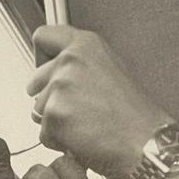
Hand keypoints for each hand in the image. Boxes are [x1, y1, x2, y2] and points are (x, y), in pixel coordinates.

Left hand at [27, 26, 171, 178]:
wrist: (144, 140)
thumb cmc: (132, 114)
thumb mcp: (109, 70)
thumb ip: (79, 65)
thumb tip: (54, 74)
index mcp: (85, 44)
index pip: (43, 37)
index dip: (42, 57)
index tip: (48, 68)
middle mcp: (69, 60)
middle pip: (34, 80)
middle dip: (48, 99)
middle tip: (77, 110)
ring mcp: (60, 86)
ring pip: (37, 110)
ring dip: (55, 123)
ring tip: (85, 124)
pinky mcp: (54, 113)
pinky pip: (43, 134)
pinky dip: (59, 141)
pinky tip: (83, 138)